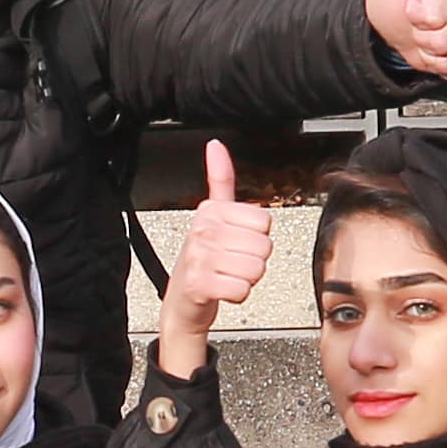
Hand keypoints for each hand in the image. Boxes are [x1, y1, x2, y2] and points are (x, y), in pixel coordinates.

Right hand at [153, 141, 275, 379]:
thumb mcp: (212, 216)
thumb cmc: (202, 260)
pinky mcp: (200, 284)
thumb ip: (220, 179)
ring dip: (246, 279)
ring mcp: (200, 257)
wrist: (182, 302)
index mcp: (211, 210)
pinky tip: (222, 290)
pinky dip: (237, 295)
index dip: (256, 237)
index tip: (236, 242)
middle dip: (253, 260)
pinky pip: (242, 289)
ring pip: (256, 269)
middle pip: (264, 246)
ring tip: (226, 276)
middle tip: (231, 263)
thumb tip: (216, 145)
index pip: (264, 221)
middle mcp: (203, 230)